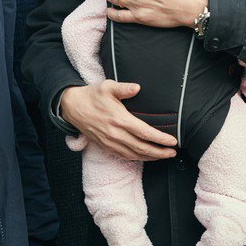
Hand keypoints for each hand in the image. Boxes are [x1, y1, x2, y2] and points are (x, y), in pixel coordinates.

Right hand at [60, 81, 176, 160]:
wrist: (72, 107)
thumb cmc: (92, 95)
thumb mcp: (107, 86)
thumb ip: (123, 88)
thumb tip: (137, 87)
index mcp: (119, 119)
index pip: (144, 133)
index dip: (160, 139)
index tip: (173, 141)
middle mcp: (115, 134)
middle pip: (142, 148)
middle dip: (160, 152)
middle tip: (173, 152)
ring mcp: (110, 142)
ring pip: (134, 155)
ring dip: (151, 157)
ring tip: (163, 156)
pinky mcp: (105, 146)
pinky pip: (125, 156)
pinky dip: (138, 158)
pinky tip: (146, 156)